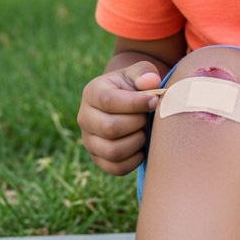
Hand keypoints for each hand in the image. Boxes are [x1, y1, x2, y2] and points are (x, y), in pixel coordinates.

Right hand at [78, 61, 161, 175]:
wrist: (128, 102)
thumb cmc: (135, 85)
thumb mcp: (139, 72)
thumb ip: (145, 73)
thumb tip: (151, 82)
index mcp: (92, 92)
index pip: (109, 101)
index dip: (135, 103)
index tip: (155, 101)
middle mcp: (85, 118)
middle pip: (111, 128)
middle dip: (138, 122)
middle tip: (149, 116)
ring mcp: (89, 141)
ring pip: (113, 151)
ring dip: (137, 141)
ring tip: (145, 129)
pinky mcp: (98, 159)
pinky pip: (117, 167)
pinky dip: (135, 159)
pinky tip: (143, 145)